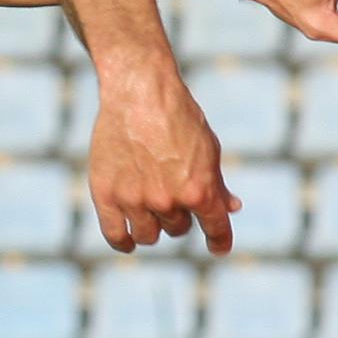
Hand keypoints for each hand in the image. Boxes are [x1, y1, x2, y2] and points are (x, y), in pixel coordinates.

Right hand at [86, 63, 239, 252]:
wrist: (139, 90)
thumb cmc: (179, 116)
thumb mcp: (208, 149)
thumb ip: (217, 184)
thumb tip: (231, 209)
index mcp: (198, 190)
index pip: (215, 229)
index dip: (219, 240)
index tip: (219, 247)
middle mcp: (167, 201)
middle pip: (178, 229)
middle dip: (179, 216)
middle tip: (171, 193)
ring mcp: (134, 200)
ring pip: (148, 236)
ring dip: (153, 226)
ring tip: (150, 207)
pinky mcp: (106, 195)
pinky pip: (115, 236)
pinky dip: (124, 243)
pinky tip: (129, 241)